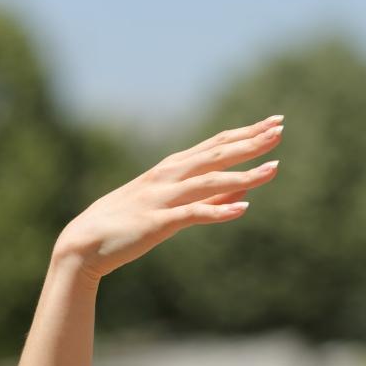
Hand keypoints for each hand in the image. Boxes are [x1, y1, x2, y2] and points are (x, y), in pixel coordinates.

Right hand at [52, 115, 284, 279]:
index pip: (217, 143)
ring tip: (274, 169)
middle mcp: (170, 175)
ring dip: (244, 174)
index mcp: (173, 167)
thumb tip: (246, 185)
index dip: (247, 132)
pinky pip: (193, 214)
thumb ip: (211, 194)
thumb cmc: (130, 222)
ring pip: (210, 180)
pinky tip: (242, 209)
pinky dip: (218, 210)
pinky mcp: (158, 222)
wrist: (84, 243)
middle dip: (251, 142)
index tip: (274, 122)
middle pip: (217, 153)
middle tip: (280, 130)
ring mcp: (163, 197)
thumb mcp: (173, 203)